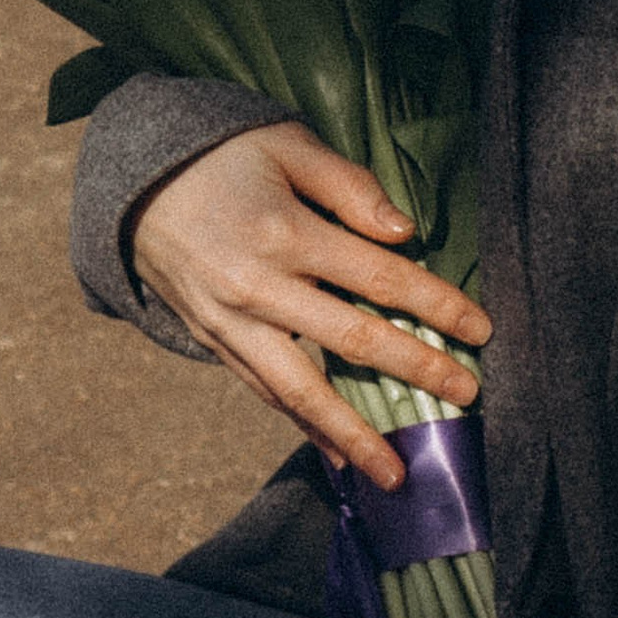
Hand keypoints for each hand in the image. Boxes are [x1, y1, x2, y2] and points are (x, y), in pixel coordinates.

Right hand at [127, 123, 491, 489]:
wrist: (137, 185)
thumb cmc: (224, 155)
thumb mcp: (288, 144)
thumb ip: (350, 187)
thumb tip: (405, 233)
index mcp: (285, 233)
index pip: (379, 276)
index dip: (436, 304)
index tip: (480, 328)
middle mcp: (259, 288)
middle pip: (351, 339)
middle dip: (415, 370)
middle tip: (467, 395)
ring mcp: (233, 324)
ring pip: (300, 391)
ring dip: (352, 435)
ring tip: (394, 473)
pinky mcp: (215, 344)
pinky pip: (266, 393)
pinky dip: (304, 428)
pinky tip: (337, 457)